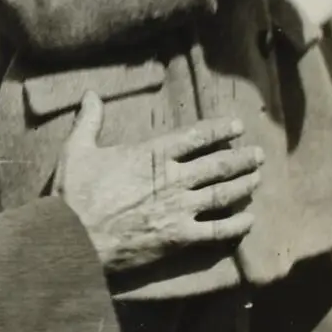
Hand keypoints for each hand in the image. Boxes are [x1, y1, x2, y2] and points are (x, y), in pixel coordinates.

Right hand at [56, 95, 262, 275]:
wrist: (73, 237)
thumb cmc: (74, 194)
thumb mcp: (77, 150)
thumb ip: (89, 121)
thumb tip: (89, 94)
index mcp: (152, 155)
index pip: (196, 136)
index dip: (220, 129)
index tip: (238, 126)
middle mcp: (173, 179)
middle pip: (218, 165)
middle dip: (242, 158)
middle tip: (259, 155)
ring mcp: (179, 209)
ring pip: (222, 195)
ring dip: (243, 186)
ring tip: (257, 179)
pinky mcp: (179, 238)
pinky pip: (216, 231)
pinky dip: (235, 226)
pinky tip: (249, 221)